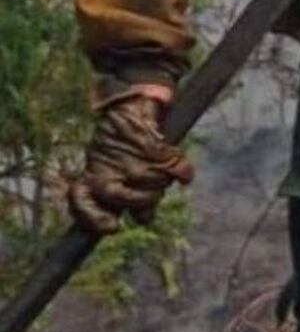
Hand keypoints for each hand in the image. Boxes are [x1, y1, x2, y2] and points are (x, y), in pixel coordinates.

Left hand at [68, 84, 193, 234]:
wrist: (130, 104)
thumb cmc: (118, 141)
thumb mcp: (109, 168)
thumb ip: (121, 195)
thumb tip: (145, 220)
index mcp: (91, 174)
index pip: (82, 203)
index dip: (96, 219)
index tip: (114, 227)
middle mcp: (107, 168)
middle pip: (127, 199)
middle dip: (143, 200)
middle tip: (151, 194)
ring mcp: (129, 158)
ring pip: (153, 185)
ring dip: (163, 182)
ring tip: (163, 173)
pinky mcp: (151, 146)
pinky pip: (175, 168)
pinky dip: (183, 172)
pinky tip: (185, 174)